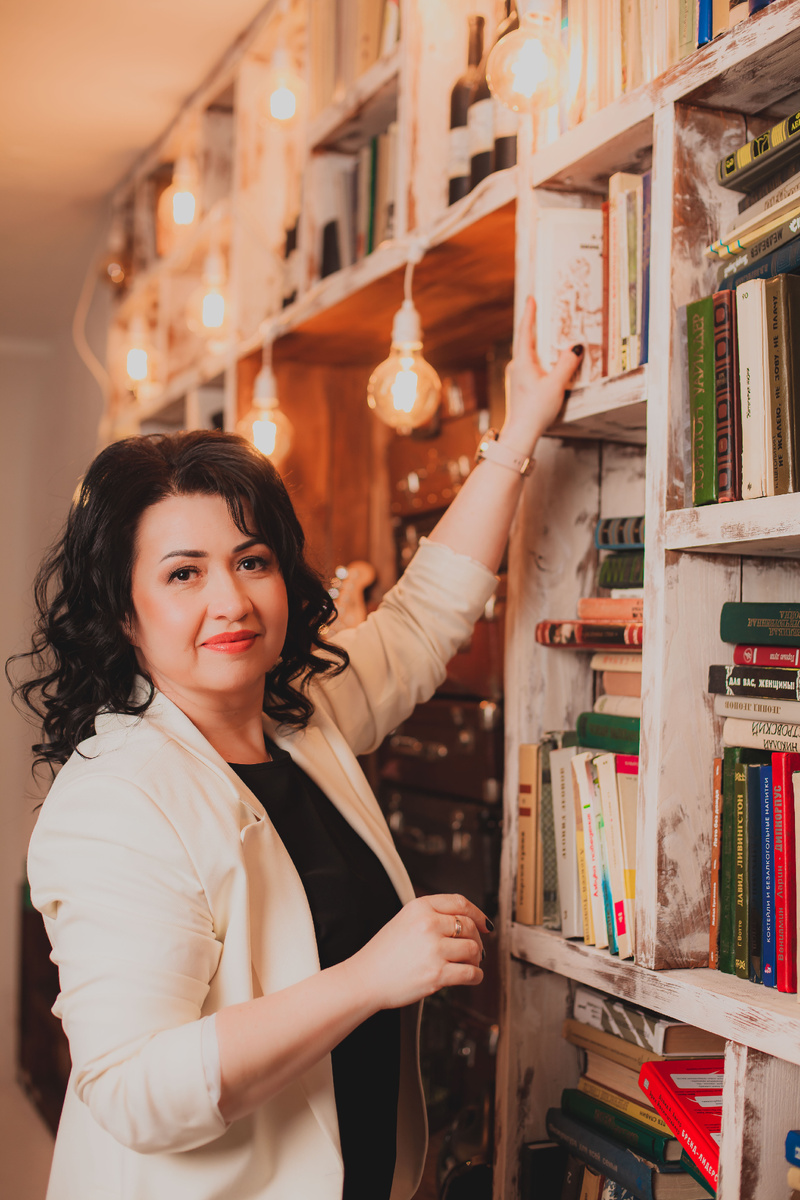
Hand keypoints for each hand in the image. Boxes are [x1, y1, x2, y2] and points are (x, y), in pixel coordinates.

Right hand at [347, 894, 490, 1010]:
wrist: (365, 979)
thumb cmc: (382, 954)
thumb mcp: (403, 920)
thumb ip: (430, 916)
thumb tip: (463, 921)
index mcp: (420, 907)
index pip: (460, 903)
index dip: (478, 913)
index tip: (485, 923)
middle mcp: (428, 925)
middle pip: (469, 926)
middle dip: (477, 939)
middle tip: (475, 949)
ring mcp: (434, 950)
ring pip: (473, 949)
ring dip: (476, 958)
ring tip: (469, 963)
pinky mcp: (437, 974)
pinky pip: (471, 973)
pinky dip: (476, 976)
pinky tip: (470, 976)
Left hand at [501, 295, 583, 452]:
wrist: (521, 433)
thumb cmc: (535, 410)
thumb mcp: (556, 385)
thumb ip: (567, 364)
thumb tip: (576, 347)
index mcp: (522, 362)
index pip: (526, 332)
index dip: (530, 314)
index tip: (532, 298)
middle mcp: (516, 367)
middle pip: (526, 341)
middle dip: (534, 326)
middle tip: (539, 311)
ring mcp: (516, 377)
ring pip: (529, 355)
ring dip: (538, 344)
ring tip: (547, 334)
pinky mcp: (520, 386)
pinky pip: (531, 365)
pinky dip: (539, 358)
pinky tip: (546, 363)